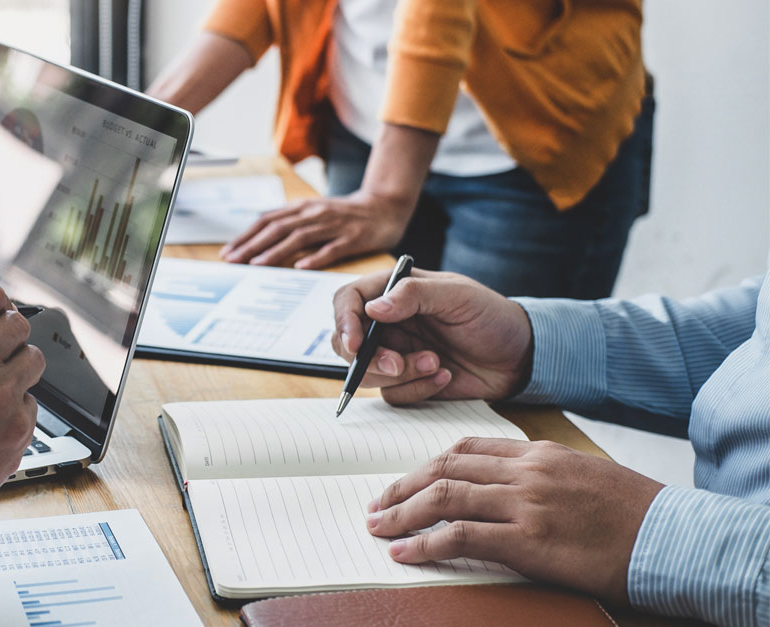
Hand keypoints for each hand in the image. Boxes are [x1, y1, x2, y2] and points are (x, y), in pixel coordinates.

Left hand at [219, 191, 411, 268]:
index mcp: (303, 208)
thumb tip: (260, 233)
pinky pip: (332, 249)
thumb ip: (290, 221)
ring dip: (276, 251)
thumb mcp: (314, 212)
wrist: (384, 206)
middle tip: (233, 260)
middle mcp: (315, 214)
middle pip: (278, 228)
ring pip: (300, 238)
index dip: (246, 236)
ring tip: (257, 264)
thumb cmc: (345, 214)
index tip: (228, 251)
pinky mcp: (353, 238)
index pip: (268, 221)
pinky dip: (315, 257)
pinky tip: (301, 267)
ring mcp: (334, 226)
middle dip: (253, 245)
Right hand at [331, 269, 533, 404]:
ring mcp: (396, 353)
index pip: (348, 300)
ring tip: (436, 364)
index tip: (357, 344)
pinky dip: (417, 388)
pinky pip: (393, 394)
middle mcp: (389, 323)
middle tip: (396, 364)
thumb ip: (414, 295)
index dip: (344, 322)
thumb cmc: (492, 316)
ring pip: (367, 373)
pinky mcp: (408, 381)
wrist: (520, 357)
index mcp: (394, 292)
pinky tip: (445, 376)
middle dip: (368, 359)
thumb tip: (372, 309)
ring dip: (400, 374)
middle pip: (347, 342)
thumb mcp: (458, 296)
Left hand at [366, 438, 664, 603]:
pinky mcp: (527, 539)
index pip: (466, 448)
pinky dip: (424, 544)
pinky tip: (404, 552)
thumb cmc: (632, 512)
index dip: (427, 465)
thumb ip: (539, 475)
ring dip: (402, 512)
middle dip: (402, 485)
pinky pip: (459, 537)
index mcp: (537, 452)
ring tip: (377, 526)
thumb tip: (501, 487)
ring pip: (444, 497)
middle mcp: (526, 471)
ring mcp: (525, 502)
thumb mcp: (582, 476)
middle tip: (376, 503)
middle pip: (445, 467)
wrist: (671, 537)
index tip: (405, 480)